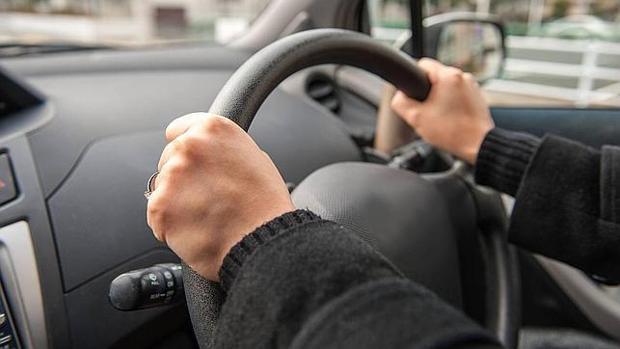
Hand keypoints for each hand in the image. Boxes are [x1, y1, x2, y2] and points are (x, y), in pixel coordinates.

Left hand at [147, 113, 294, 280]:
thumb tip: (211, 155)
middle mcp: (189, 146)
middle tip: (207, 197)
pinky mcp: (160, 206)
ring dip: (176, 201)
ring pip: (161, 187)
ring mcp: (172, 176)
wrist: (263, 241)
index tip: (194, 165)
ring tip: (206, 215)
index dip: (188, 152)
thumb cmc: (265, 205)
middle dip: (182, 178)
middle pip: (167, 160)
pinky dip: (170, 225)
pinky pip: (156, 214)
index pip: (178, 131)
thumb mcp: (255, 159)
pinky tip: (196, 229)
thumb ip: (225, 149)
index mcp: (213, 129)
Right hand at [391, 58, 493, 163]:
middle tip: (427, 111)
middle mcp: (463, 76)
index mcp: (449, 76)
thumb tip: (400, 96)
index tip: (415, 95)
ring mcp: (473, 86)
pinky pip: (458, 95)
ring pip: (447, 86)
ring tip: (440, 116)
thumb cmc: (452, 132)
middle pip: (435, 77)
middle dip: (428, 92)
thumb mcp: (415, 118)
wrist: (477, 145)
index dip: (413, 79)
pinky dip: (452, 104)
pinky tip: (451, 118)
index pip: (423, 64)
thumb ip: (400, 102)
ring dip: (440, 98)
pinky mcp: (477, 96)